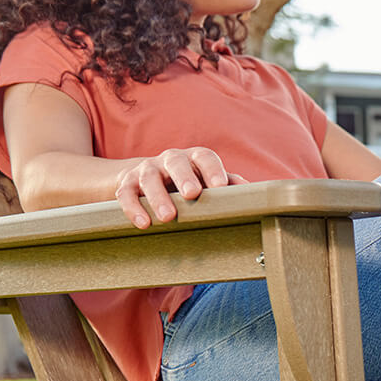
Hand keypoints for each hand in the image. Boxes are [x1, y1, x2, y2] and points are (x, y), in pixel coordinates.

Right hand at [115, 147, 248, 227]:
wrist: (143, 177)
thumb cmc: (185, 182)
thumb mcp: (206, 181)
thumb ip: (228, 185)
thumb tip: (255, 192)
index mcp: (194, 159)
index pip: (205, 157)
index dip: (213, 170)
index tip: (221, 186)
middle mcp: (170, 160)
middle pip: (176, 162)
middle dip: (184, 177)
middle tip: (192, 194)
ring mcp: (147, 169)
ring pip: (150, 178)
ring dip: (158, 197)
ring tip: (167, 217)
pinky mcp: (126, 183)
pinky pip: (126, 193)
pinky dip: (133, 207)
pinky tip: (143, 223)